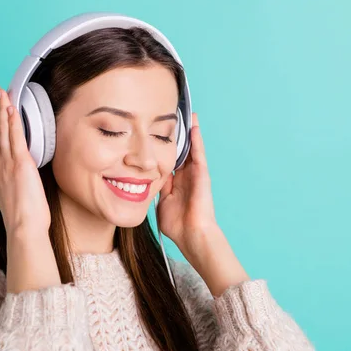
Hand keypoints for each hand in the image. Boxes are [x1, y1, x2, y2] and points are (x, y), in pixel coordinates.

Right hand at [0, 83, 50, 236]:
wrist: (23, 228)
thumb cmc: (23, 217)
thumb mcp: (13, 194)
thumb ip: (13, 180)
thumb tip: (18, 175)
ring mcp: (7, 163)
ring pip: (2, 130)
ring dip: (1, 108)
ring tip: (0, 91)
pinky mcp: (20, 164)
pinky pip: (15, 138)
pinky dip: (12, 121)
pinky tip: (10, 108)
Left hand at [156, 113, 218, 254]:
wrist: (192, 236)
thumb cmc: (178, 225)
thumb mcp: (161, 203)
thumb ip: (157, 189)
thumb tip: (147, 178)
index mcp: (177, 184)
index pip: (169, 160)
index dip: (164, 147)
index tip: (158, 134)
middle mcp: (187, 177)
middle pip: (182, 151)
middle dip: (178, 136)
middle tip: (174, 118)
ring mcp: (196, 175)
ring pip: (192, 148)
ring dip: (190, 132)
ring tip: (188, 114)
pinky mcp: (202, 175)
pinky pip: (199, 153)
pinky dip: (197, 139)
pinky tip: (194, 126)